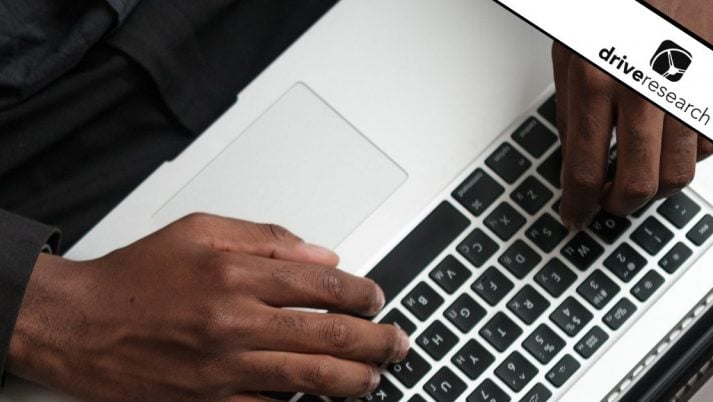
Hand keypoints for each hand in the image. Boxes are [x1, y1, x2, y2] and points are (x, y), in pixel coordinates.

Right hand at [7, 214, 407, 400]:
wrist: (80, 324)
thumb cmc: (137, 277)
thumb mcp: (200, 231)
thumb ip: (266, 239)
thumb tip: (321, 253)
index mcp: (235, 275)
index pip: (321, 283)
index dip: (360, 291)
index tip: (376, 297)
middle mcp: (235, 322)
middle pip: (329, 333)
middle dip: (376, 340)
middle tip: (399, 343)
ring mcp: (224, 368)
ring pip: (310, 378)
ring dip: (353, 379)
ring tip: (375, 376)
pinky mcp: (209, 400)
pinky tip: (323, 399)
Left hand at [553, 0, 712, 227]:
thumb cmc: (613, 0)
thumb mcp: (571, 50)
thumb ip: (571, 106)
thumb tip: (573, 154)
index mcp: (597, 81)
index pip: (584, 168)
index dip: (578, 203)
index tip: (574, 217)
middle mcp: (644, 90)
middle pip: (637, 183)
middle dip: (618, 205)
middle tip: (607, 202)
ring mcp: (687, 88)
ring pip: (679, 173)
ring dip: (654, 186)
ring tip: (637, 176)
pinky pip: (709, 144)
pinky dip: (688, 155)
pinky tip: (669, 143)